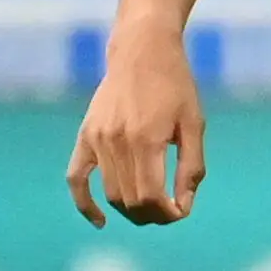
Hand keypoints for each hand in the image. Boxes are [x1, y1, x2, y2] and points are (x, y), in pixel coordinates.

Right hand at [68, 26, 205, 226]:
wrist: (143, 49)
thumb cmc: (175, 85)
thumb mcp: (194, 124)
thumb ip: (191, 167)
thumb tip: (184, 207)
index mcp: (148, 138)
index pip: (150, 196)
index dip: (166, 213)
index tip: (180, 212)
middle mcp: (118, 141)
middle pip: (129, 200)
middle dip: (152, 215)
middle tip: (169, 211)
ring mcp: (97, 138)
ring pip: (110, 194)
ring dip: (130, 210)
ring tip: (149, 208)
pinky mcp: (85, 135)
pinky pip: (76, 178)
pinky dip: (84, 204)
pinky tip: (100, 221)